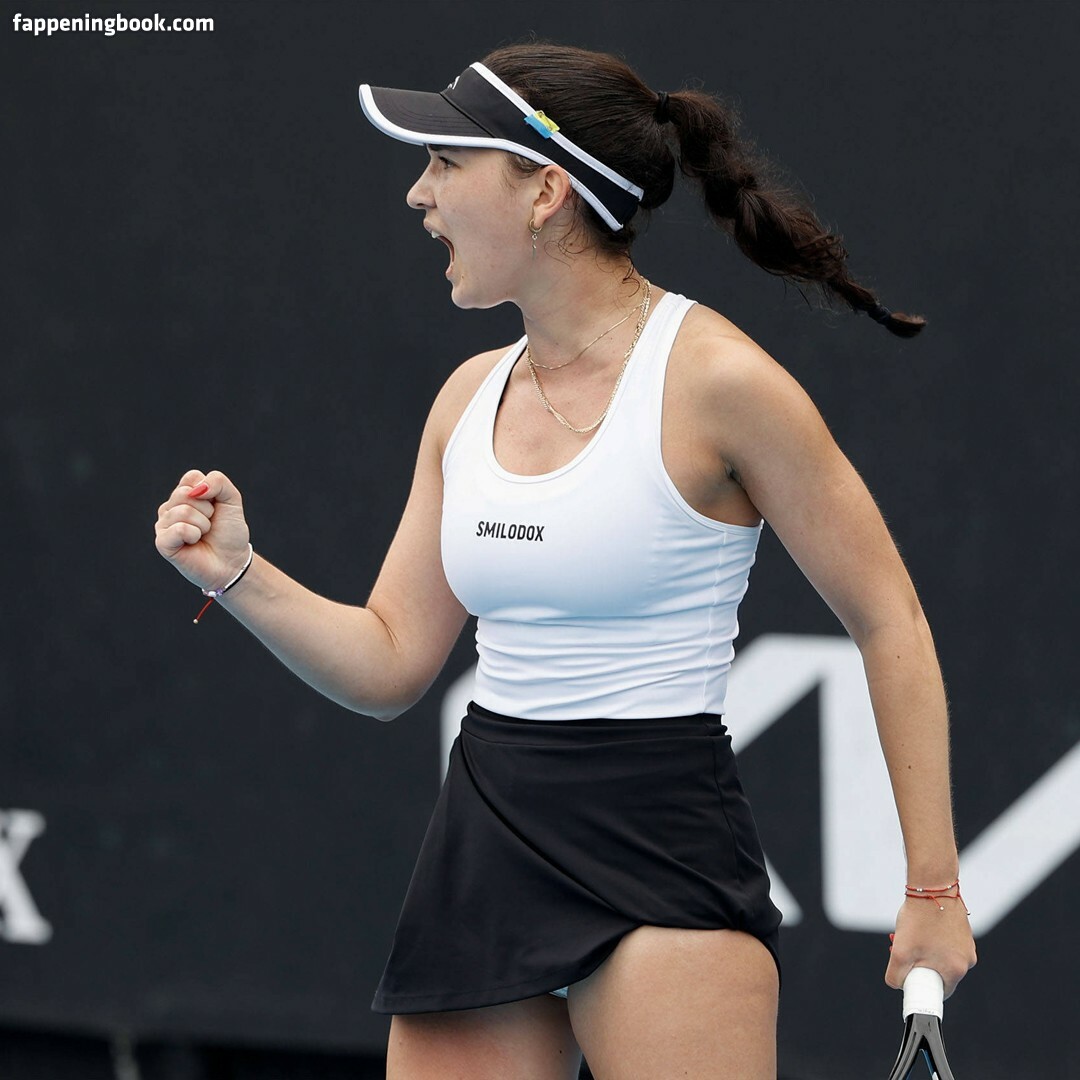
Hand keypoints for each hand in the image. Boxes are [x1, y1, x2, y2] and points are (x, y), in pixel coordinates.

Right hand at [154, 469, 251, 591]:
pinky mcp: (162, 542)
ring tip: (203, 535)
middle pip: (185, 493)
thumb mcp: (232, 500)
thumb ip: (218, 482)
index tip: (215, 507)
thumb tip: (197, 489)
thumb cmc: (229, 532)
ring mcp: (164, 524)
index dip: (211, 492)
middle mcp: (170, 507)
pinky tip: (194, 543)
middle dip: (207, 510)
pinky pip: (179, 529)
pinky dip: (194, 535)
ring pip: (184, 511)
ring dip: (203, 525)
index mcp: (184, 494)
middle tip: (210, 524)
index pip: (192, 477)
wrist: (232, 561)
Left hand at [885, 893, 976, 998]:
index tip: (909, 977)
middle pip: (939, 973)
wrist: (932, 886)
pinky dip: (931, 939)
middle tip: (903, 951)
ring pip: (941, 957)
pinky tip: (919, 925)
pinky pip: (945, 943)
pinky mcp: (963, 931)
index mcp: (957, 970)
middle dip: (920, 965)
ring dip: (923, 951)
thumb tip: (898, 985)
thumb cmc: (918, 919)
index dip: (921, 987)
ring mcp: (967, 944)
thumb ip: (896, 975)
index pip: (939, 992)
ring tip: (909, 934)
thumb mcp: (900, 952)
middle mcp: (968, 960)